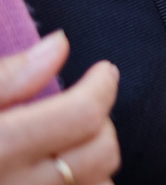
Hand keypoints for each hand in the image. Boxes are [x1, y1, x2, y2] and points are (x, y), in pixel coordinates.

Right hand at [0, 31, 120, 184]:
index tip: (104, 71)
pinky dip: (85, 184)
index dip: (102, 87)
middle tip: (79, 108)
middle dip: (101, 124)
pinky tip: (61, 171)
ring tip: (66, 143)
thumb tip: (59, 44)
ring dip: (94, 161)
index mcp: (0, 147)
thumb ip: (8, 77)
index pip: (81, 116)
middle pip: (100, 153)